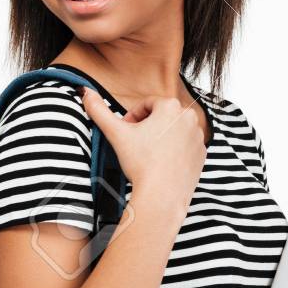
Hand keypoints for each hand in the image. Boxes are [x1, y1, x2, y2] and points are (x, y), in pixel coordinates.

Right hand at [80, 87, 204, 206]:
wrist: (162, 195)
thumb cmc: (141, 164)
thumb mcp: (116, 134)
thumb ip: (99, 110)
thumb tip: (85, 92)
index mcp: (170, 106)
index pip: (147, 104)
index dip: (132, 117)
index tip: (126, 132)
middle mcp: (189, 117)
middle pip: (161, 116)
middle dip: (147, 126)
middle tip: (135, 144)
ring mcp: (198, 136)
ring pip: (173, 130)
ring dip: (161, 137)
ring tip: (148, 154)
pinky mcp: (202, 153)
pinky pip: (185, 145)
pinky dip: (174, 150)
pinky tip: (161, 163)